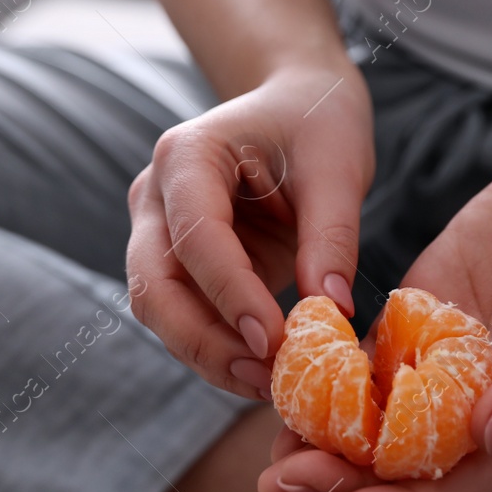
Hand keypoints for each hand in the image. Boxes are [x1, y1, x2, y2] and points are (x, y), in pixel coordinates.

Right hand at [125, 61, 373, 399]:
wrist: (295, 106)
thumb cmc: (316, 122)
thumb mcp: (338, 167)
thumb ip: (331, 238)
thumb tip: (333, 312)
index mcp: (186, 155)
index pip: (196, 237)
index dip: (230, 295)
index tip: (276, 342)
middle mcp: (154, 197)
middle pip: (153, 287)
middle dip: (205, 342)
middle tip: (266, 380)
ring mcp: (155, 232)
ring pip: (159, 312)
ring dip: (209, 355)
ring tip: (270, 385)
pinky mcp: (174, 265)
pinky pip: (183, 317)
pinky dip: (218, 349)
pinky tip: (263, 370)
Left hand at [257, 151, 491, 491]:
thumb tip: (488, 431)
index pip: (448, 489)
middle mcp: (463, 414)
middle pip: (391, 468)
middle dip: (336, 485)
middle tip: (276, 490)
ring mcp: (427, 372)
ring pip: (361, 425)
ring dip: (314, 448)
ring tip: (266, 467)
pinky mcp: (402, 328)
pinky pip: (350, 367)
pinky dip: (313, 386)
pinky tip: (275, 393)